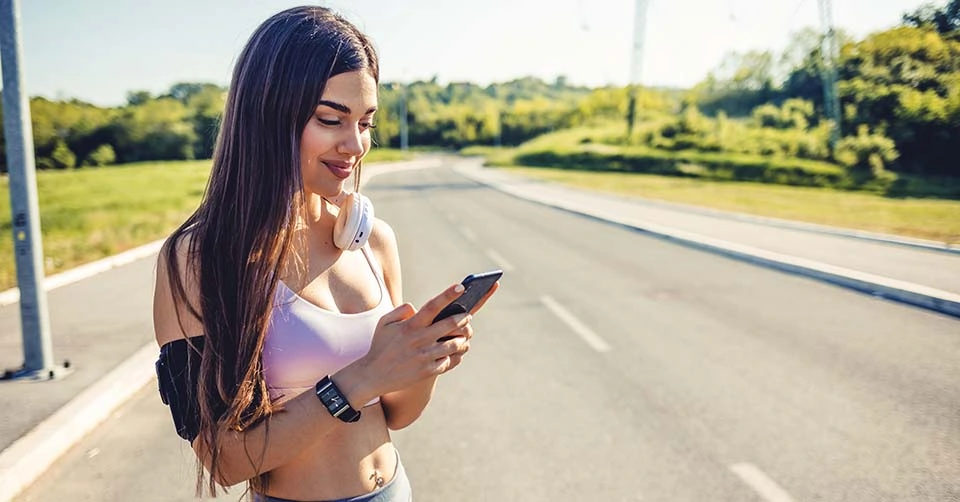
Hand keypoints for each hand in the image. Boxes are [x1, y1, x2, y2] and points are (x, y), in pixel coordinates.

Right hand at [334, 282, 491, 403]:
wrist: (372, 376)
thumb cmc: (380, 346)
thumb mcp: (384, 323)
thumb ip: (401, 310)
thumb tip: (417, 307)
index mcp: (410, 325)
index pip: (433, 306)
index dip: (448, 295)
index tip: (461, 287)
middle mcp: (420, 339)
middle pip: (450, 324)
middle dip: (463, 318)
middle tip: (466, 315)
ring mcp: (425, 356)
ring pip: (454, 344)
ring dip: (462, 338)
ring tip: (464, 335)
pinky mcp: (428, 371)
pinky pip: (449, 361)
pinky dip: (455, 355)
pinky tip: (454, 352)